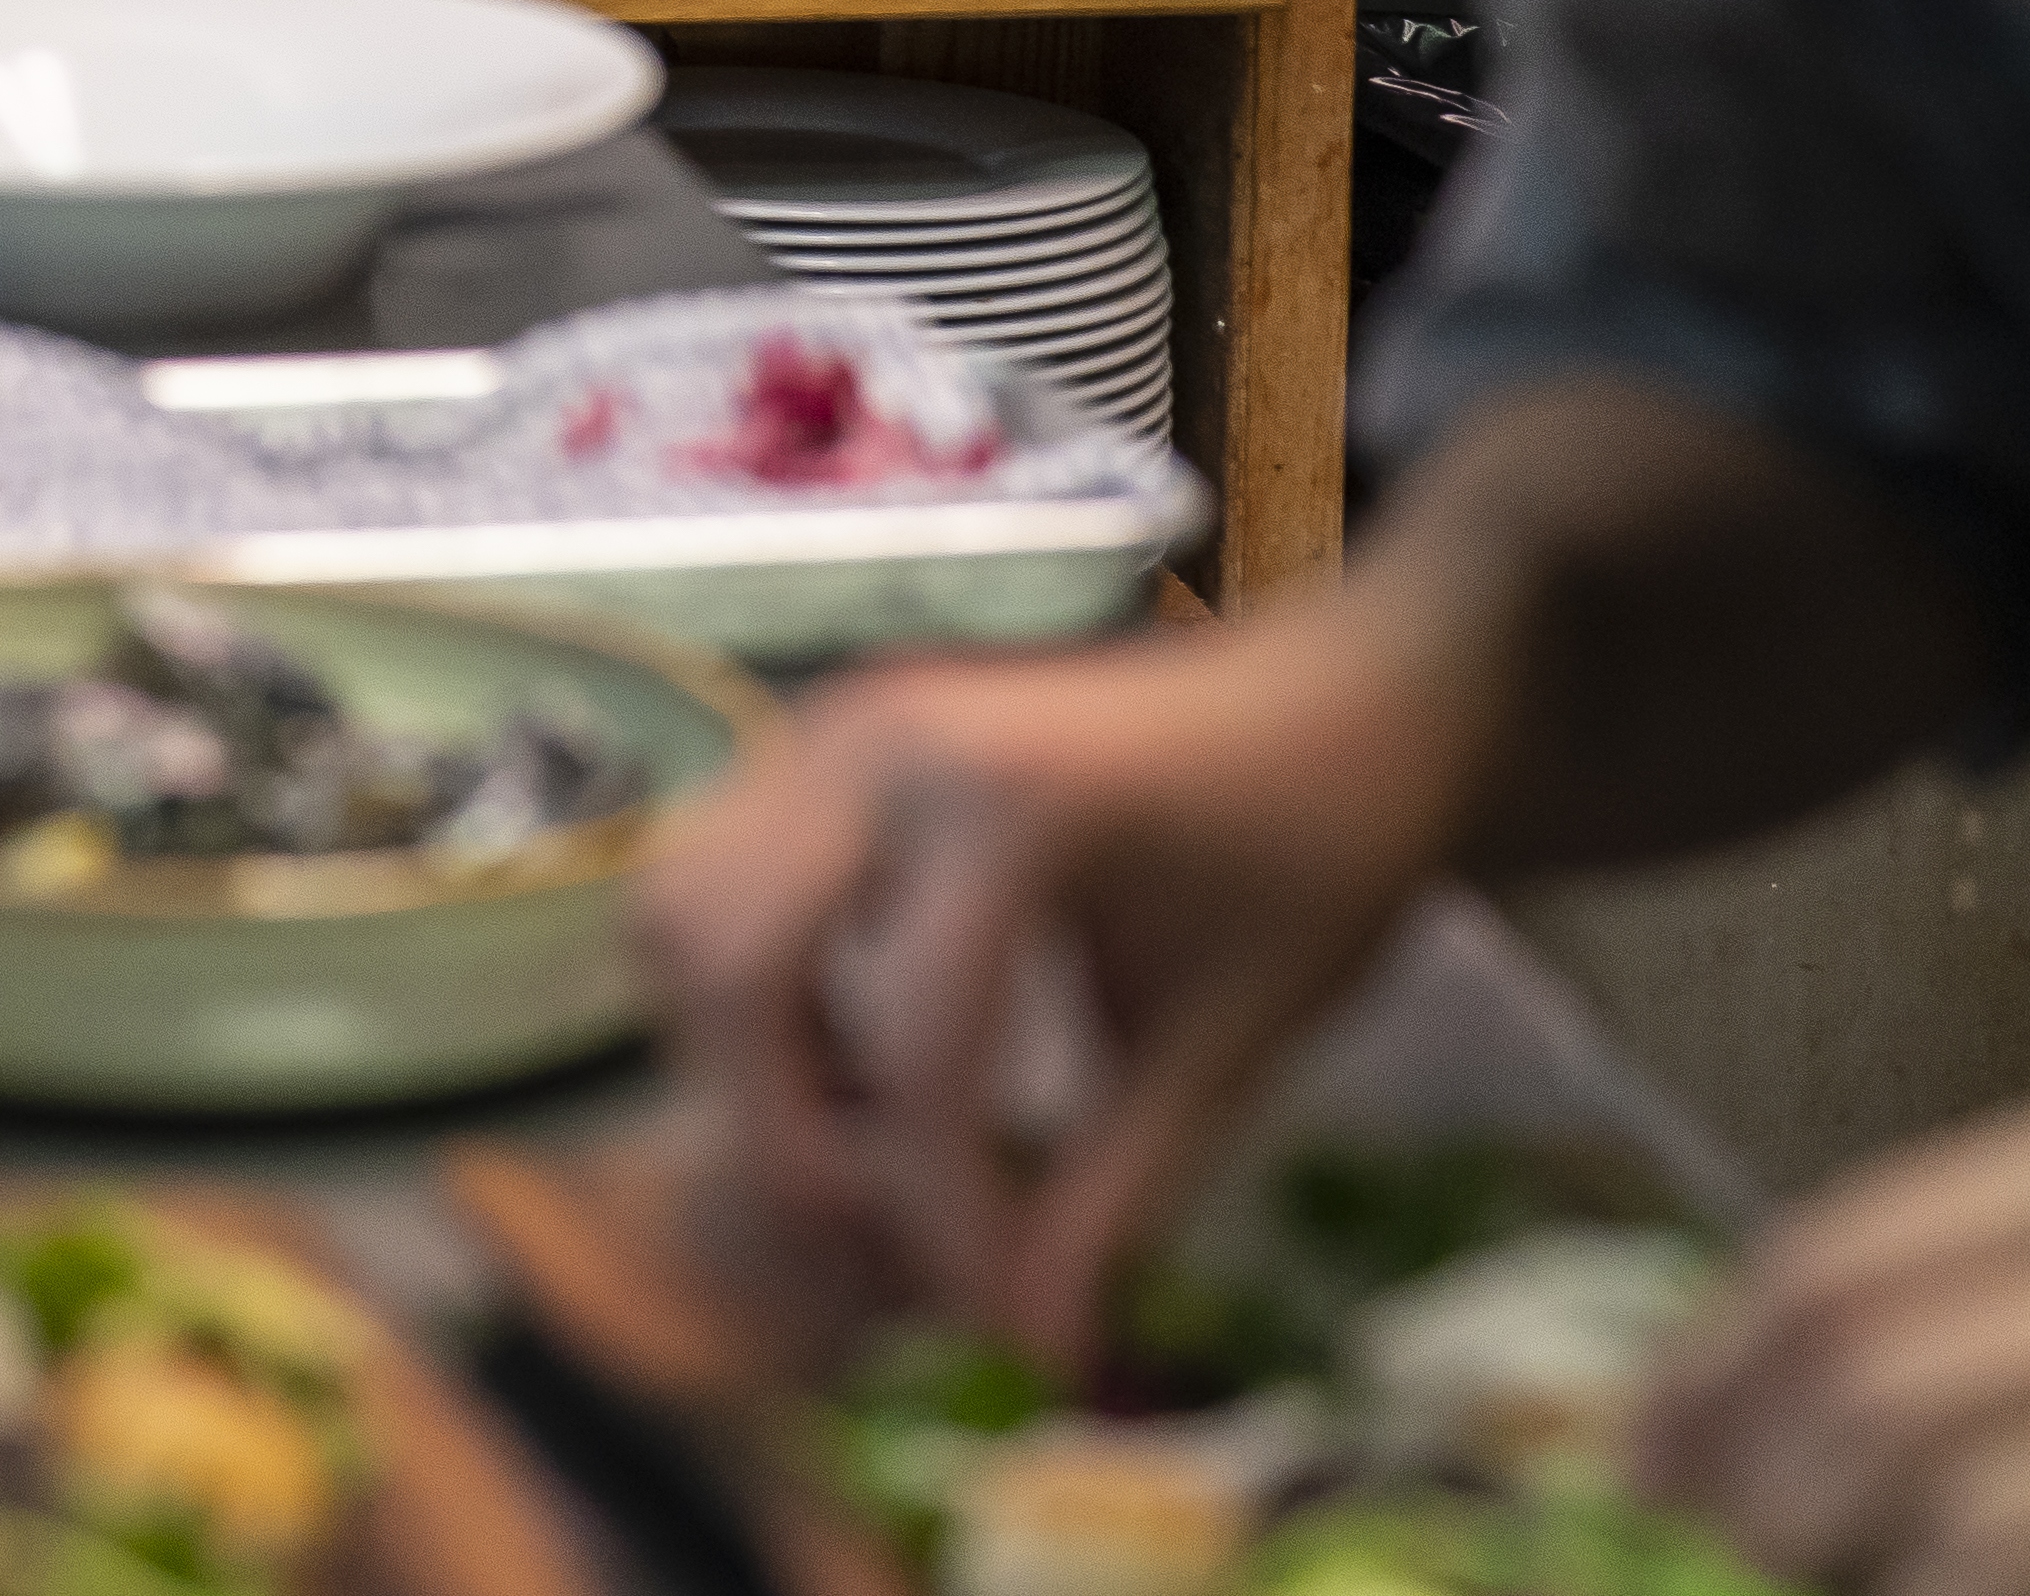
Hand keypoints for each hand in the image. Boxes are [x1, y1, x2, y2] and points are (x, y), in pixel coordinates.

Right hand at [634, 603, 1484, 1352]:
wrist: (1345, 690)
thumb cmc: (1320, 851)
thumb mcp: (1237, 1038)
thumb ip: (1122, 1191)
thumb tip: (1035, 1339)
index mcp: (1008, 804)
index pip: (922, 1053)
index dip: (946, 1214)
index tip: (1001, 1322)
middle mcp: (881, 744)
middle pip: (736, 971)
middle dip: (787, 1136)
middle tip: (885, 1241)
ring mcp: (833, 727)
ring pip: (684, 913)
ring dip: (739, 1054)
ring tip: (856, 1142)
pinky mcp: (820, 739)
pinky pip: (712, 873)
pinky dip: (745, 987)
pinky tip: (849, 1054)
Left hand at [1651, 1081, 2029, 1595]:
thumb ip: (1954, 1291)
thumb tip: (1715, 1402)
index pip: (1840, 1262)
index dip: (1714, 1367)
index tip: (1651, 1436)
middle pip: (1883, 1386)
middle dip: (1765, 1479)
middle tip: (1726, 1527)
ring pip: (1976, 1520)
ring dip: (1866, 1567)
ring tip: (1831, 1575)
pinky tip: (1943, 1594)